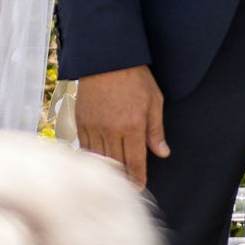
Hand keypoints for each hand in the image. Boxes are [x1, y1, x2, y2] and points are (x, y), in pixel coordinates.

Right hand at [74, 65, 168, 186]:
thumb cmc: (135, 77)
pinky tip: (99, 162)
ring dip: (108, 171)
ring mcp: (94, 127)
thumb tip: (163, 153)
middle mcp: (111, 130)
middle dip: (123, 178)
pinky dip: (93, 158)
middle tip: (128, 187)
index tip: (139, 187)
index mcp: (132, 126)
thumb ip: (156, 130)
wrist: (107, 58)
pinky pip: (86, 148)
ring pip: (100, 159)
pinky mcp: (81, 122)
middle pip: (117, 165)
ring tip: (114, 179)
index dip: (138, 178)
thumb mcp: (154, 101)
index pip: (135, 162)